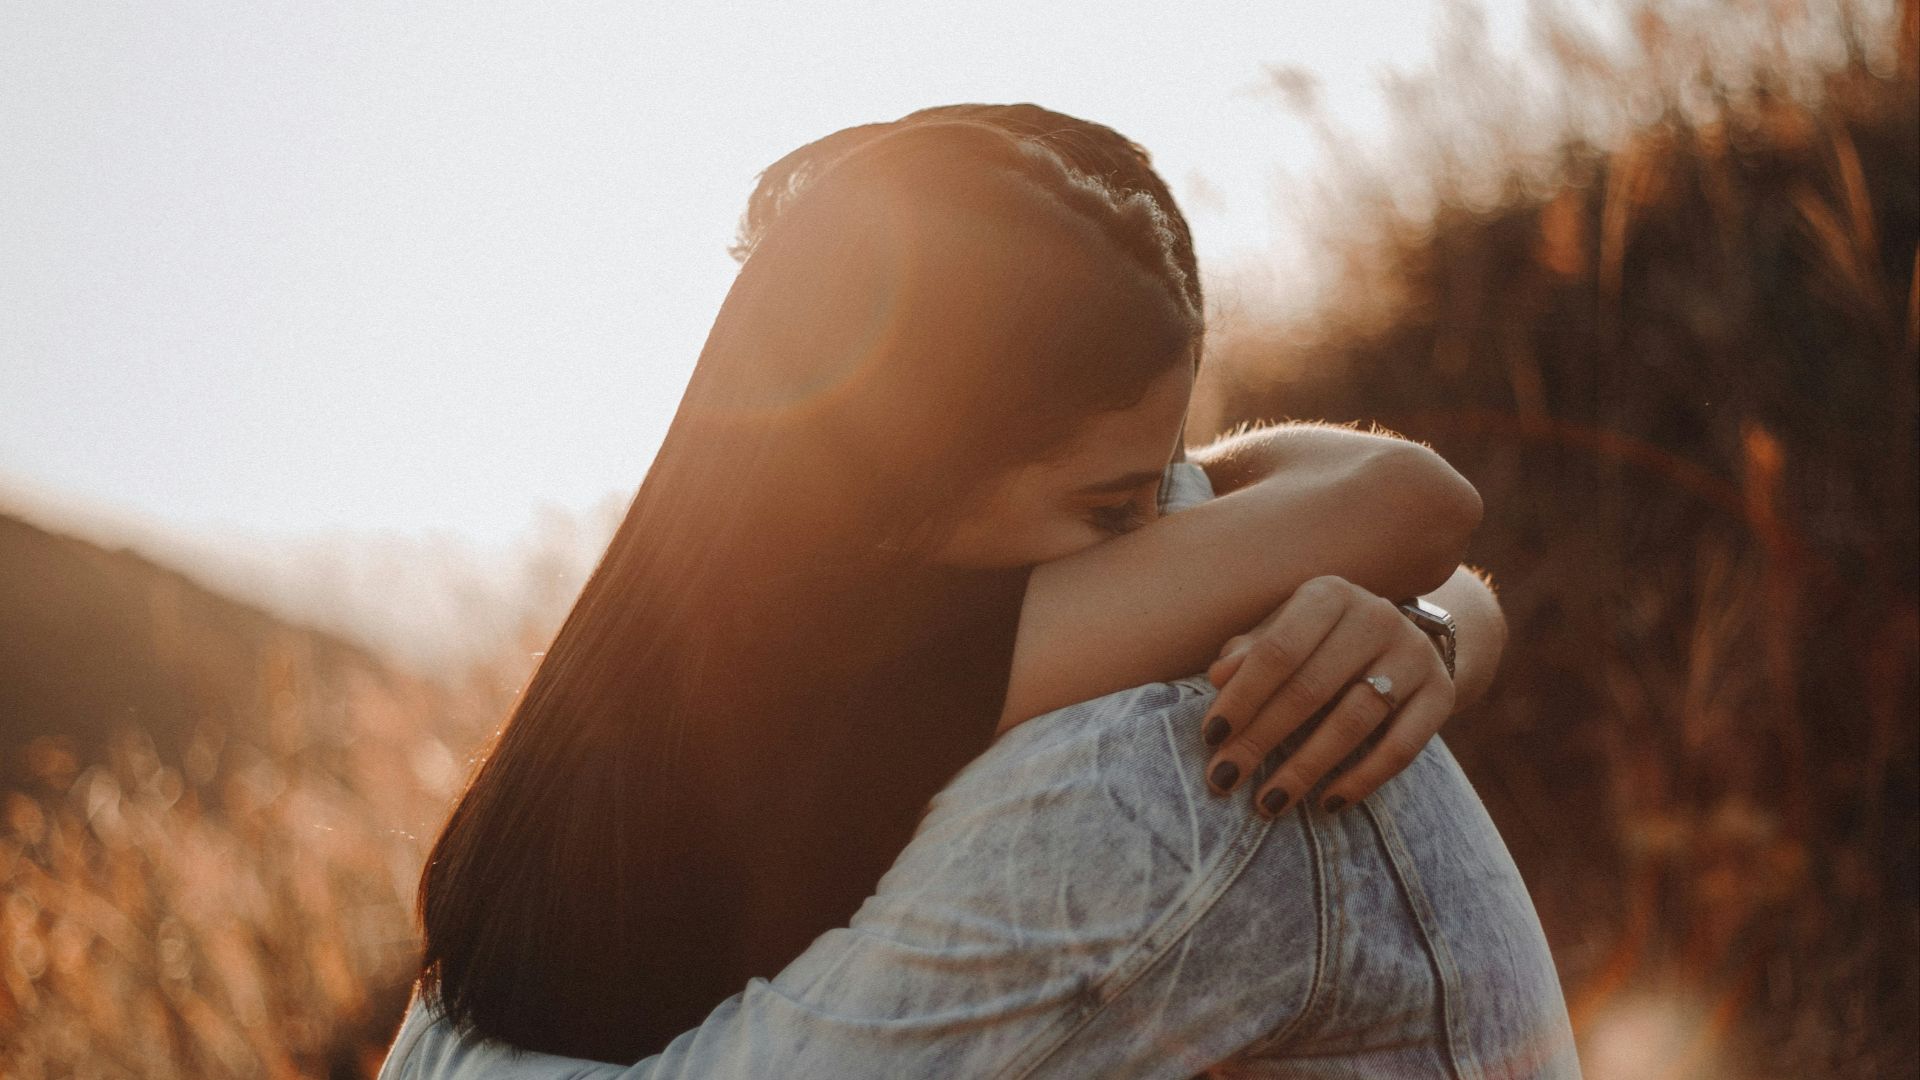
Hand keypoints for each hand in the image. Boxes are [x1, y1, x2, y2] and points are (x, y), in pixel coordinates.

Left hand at [1198, 575, 1452, 816]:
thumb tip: (1219, 677)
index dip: (1243, 696)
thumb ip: (1250, 653)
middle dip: (1262, 739)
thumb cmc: (1321, 643)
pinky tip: (1327, 803)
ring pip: (1354, 720)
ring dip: (1306, 767)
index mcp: (1329, 595)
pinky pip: (1401, 747)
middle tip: (1225, 778)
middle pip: (1311, 688)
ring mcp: (1414, 654)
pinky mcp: (1442, 694)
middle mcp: (1376, 617)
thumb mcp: (1284, 634)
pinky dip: (1362, 779)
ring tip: (1269, 802)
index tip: (1211, 737)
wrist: (1404, 643)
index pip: (1278, 650)